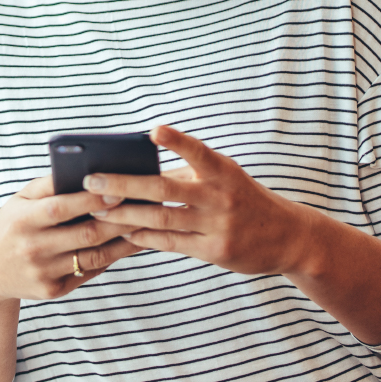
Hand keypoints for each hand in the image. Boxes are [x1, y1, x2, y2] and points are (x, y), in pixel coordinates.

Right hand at [0, 173, 141, 303]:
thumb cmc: (10, 226)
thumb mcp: (19, 200)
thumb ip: (49, 185)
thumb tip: (86, 170)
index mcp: (23, 220)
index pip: (61, 208)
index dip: (92, 200)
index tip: (119, 190)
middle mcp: (33, 248)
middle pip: (86, 234)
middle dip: (120, 220)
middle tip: (147, 207)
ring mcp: (44, 273)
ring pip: (95, 257)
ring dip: (124, 242)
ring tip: (146, 226)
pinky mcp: (53, 291)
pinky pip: (90, 272)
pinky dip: (111, 258)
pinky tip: (128, 245)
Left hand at [84, 125, 326, 276]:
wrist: (289, 237)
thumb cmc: (244, 199)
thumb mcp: (226, 178)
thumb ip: (189, 173)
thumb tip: (138, 169)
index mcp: (223, 171)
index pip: (198, 152)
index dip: (176, 141)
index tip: (153, 131)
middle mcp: (220, 196)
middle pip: (164, 188)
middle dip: (124, 184)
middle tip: (91, 180)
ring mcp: (217, 225)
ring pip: (161, 219)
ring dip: (124, 214)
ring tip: (96, 209)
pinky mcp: (215, 250)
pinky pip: (170, 243)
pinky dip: (143, 236)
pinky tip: (122, 231)